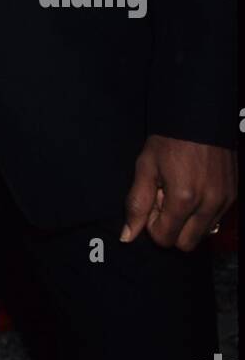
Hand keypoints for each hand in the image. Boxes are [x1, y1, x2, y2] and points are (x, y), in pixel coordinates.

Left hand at [121, 135, 236, 250]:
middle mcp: (208, 204)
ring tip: (179, 192)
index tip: (152, 202)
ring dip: (188, 222)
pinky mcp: (233, 195)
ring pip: (203, 234)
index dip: (153, 225)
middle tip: (165, 200)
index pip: (165, 239)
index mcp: (184, 198)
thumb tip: (127, 237)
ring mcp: (224, 201)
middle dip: (172, 228)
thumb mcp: (145, 167)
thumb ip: (137, 204)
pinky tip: (193, 188)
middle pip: (186, 244)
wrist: (198, 115)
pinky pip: (215, 220)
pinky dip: (202, 213)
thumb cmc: (168, 140)